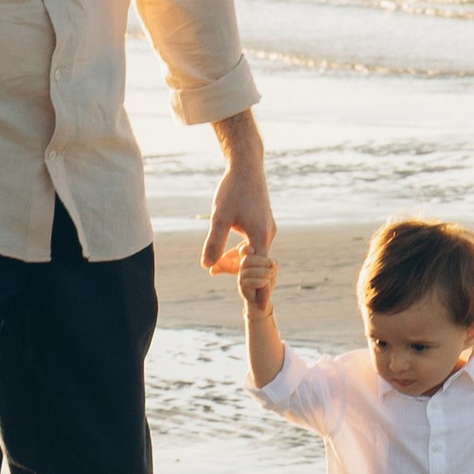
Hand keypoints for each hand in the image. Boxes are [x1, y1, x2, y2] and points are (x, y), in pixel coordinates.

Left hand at [202, 116, 275, 274]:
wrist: (247, 166)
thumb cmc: (233, 190)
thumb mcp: (220, 217)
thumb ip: (214, 242)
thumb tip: (206, 265)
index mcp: (260, 235)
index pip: (261, 270)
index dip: (261, 289)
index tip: (262, 306)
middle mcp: (267, 234)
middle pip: (254, 264)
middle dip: (236, 272)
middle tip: (214, 272)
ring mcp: (266, 229)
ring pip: (253, 254)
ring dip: (236, 261)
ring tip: (215, 267)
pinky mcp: (262, 224)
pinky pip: (253, 245)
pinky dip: (241, 251)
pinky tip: (226, 252)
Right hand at [239, 249, 278, 310]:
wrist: (263, 299)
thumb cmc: (267, 282)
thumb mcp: (273, 269)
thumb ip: (272, 263)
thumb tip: (270, 263)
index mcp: (249, 260)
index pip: (243, 251)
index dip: (245, 249)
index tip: (253, 251)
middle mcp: (243, 267)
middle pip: (248, 260)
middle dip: (261, 261)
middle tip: (270, 266)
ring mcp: (241, 277)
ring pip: (250, 271)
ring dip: (263, 273)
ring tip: (269, 275)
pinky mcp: (242, 286)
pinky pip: (251, 282)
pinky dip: (261, 282)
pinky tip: (265, 283)